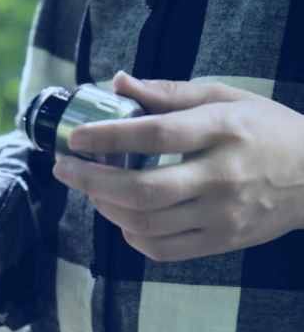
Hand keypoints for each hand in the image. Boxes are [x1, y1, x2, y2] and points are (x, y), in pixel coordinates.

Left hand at [52, 71, 303, 260]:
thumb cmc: (266, 129)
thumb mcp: (225, 97)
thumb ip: (169, 93)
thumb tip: (120, 81)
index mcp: (224, 130)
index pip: (156, 133)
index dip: (108, 136)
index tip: (75, 137)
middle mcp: (223, 176)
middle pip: (143, 188)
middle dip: (91, 180)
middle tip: (64, 167)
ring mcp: (223, 214)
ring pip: (146, 223)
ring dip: (105, 206)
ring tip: (88, 187)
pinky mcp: (222, 241)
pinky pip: (162, 249)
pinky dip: (131, 234)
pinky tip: (120, 215)